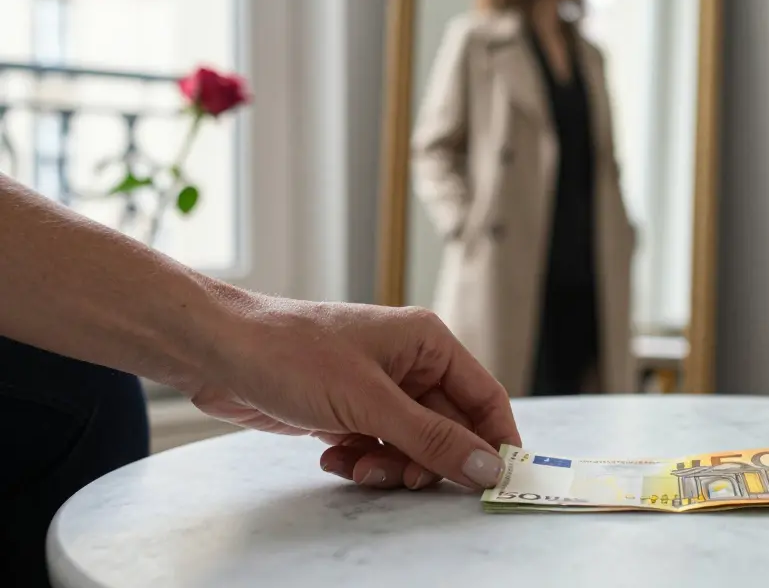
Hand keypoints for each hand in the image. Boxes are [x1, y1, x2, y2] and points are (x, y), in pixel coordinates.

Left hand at [186, 293, 520, 490]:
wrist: (218, 352)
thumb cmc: (292, 354)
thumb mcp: (370, 403)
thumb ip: (433, 439)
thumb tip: (487, 467)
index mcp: (428, 344)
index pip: (484, 397)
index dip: (494, 440)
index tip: (493, 482)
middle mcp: (409, 364)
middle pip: (448, 429)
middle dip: (427, 460)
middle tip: (403, 478)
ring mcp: (378, 389)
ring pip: (411, 445)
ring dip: (390, 466)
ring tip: (355, 466)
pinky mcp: (349, 410)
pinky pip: (376, 449)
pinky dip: (360, 462)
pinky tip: (331, 458)